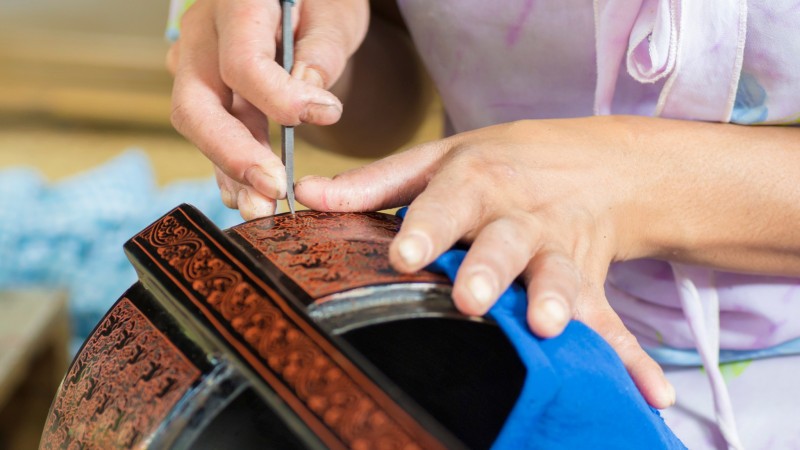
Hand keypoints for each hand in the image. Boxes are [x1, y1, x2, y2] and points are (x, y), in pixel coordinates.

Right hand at [167, 0, 368, 219]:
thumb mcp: (336, 12)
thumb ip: (322, 51)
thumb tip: (311, 100)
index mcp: (235, 2)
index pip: (242, 64)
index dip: (281, 99)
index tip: (327, 115)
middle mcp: (202, 32)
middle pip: (196, 105)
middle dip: (234, 155)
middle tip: (273, 192)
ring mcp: (195, 61)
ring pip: (200, 126)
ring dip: (230, 171)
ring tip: (262, 208)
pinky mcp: (206, 87)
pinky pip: (213, 130)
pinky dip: (231, 164)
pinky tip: (249, 194)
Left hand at [296, 116, 675, 408]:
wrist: (597, 161)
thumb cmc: (502, 162)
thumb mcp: (440, 157)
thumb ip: (375, 183)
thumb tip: (306, 197)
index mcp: (477, 181)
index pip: (447, 201)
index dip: (426, 228)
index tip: (404, 256)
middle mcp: (519, 216)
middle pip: (505, 242)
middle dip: (490, 269)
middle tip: (472, 298)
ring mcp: (559, 251)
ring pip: (559, 277)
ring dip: (557, 302)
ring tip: (550, 328)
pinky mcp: (589, 283)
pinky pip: (610, 320)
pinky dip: (630, 356)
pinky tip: (649, 394)